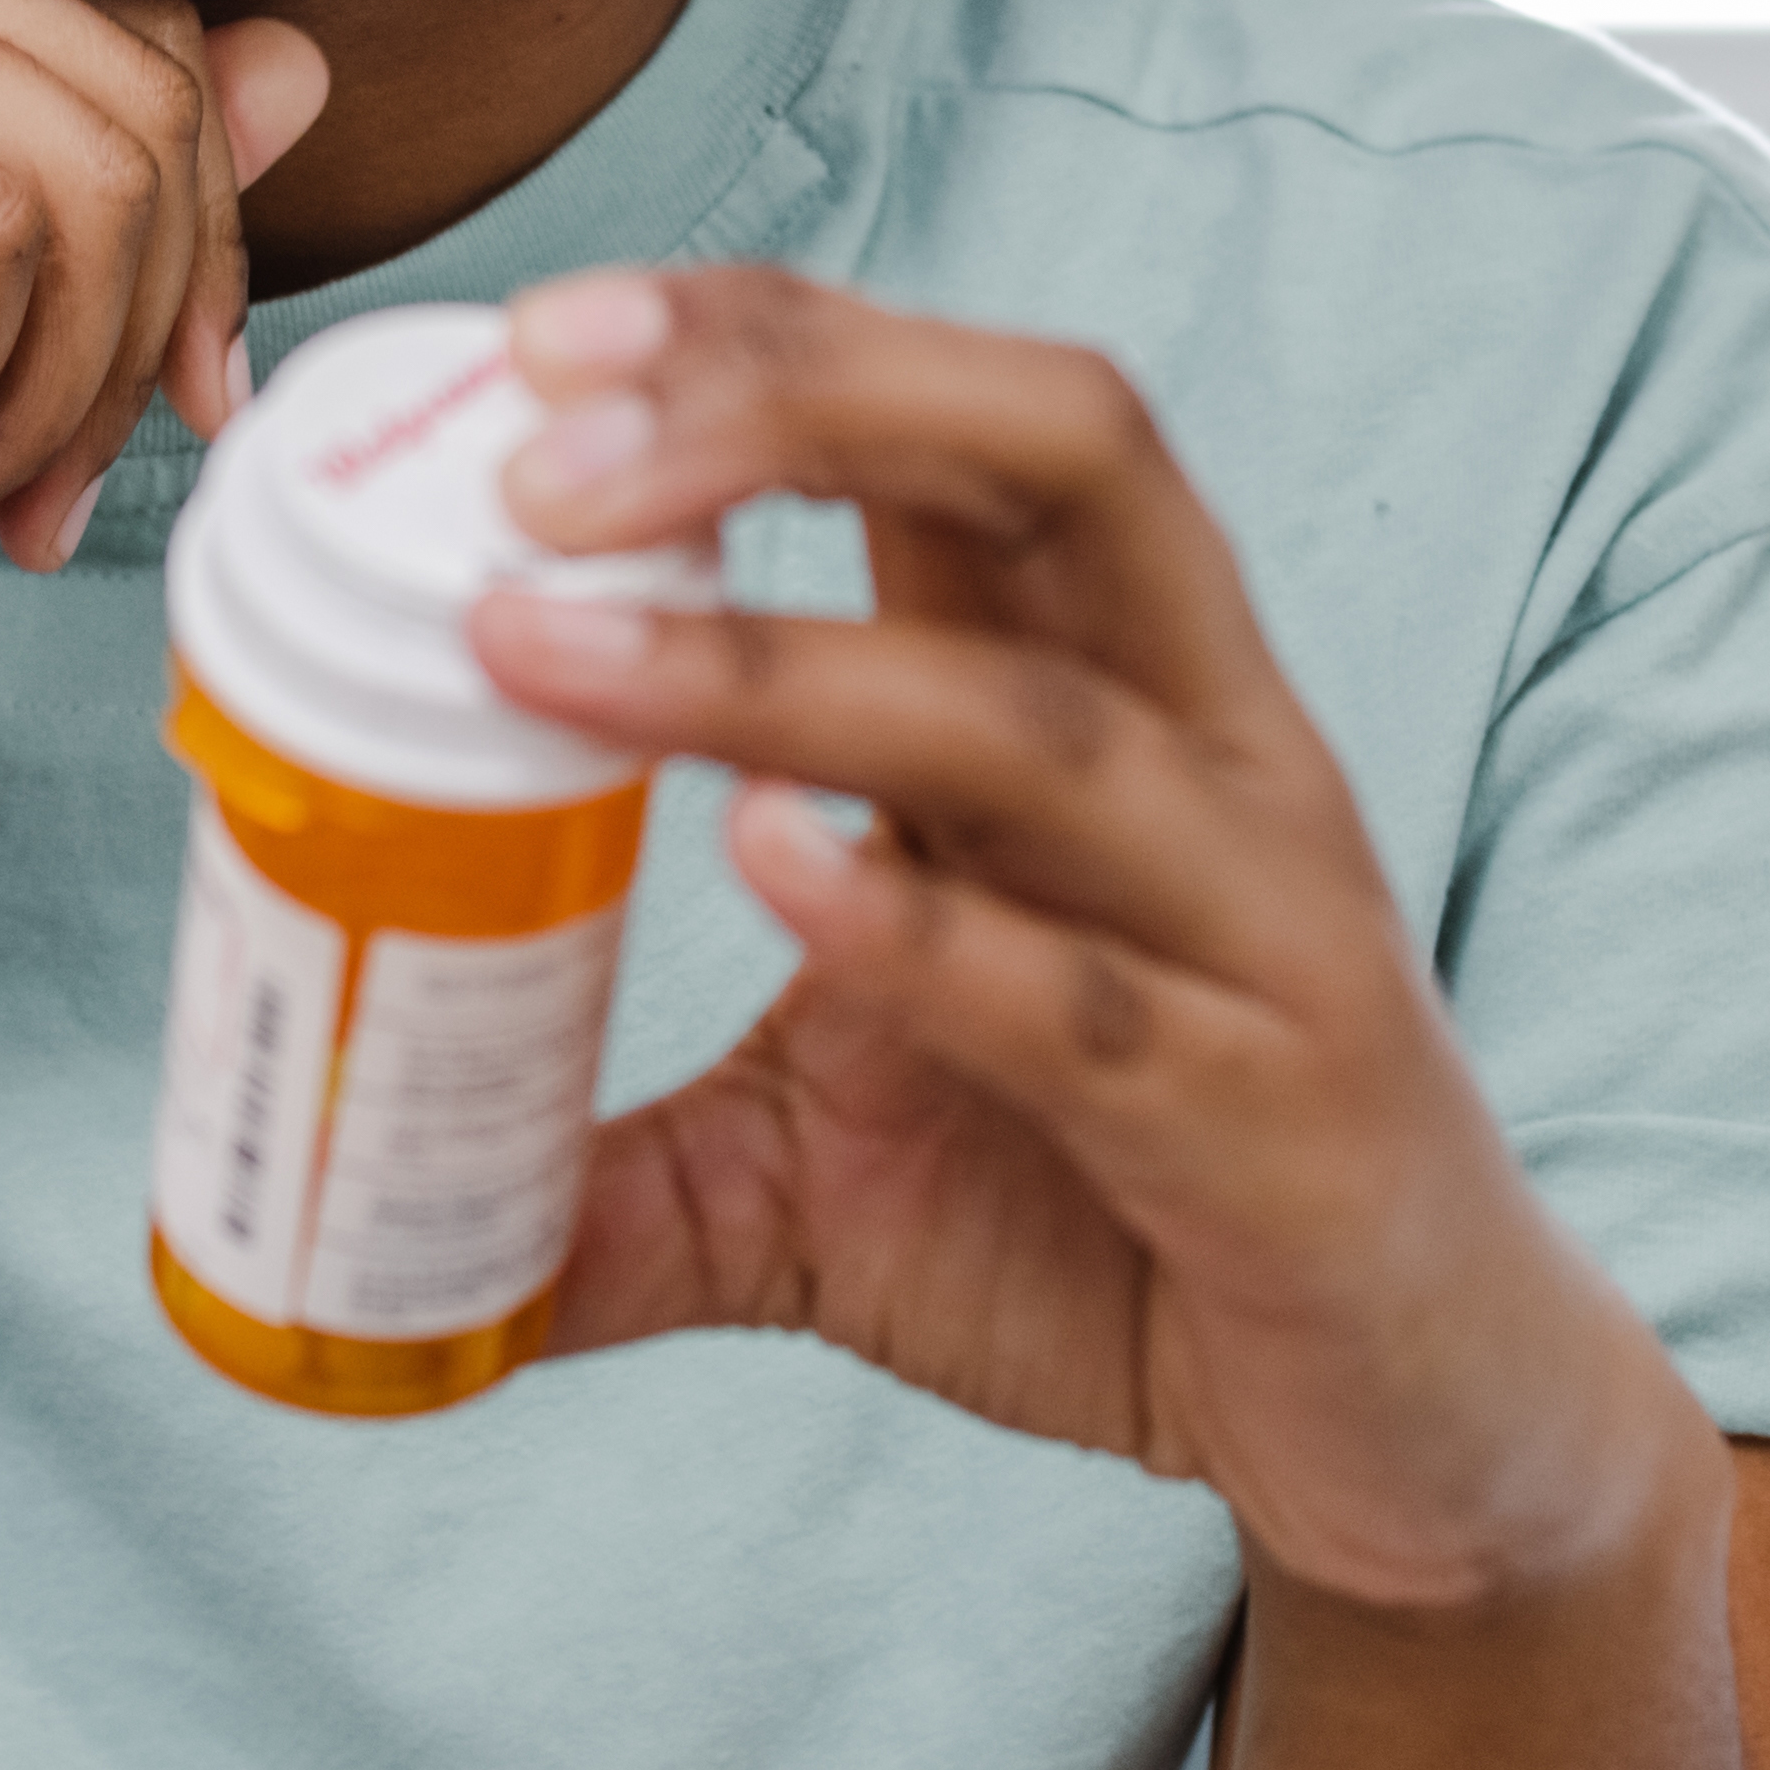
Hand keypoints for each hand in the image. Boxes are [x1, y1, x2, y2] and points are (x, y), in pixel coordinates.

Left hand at [464, 267, 1692, 1617]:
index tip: (537, 339)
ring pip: (1046, 721)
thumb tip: (352, 1234)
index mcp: (1109, 694)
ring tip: (534, 645)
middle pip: (1057, 453)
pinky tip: (769, 870)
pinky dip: (925, 928)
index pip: (958, 419)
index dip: (765, 338)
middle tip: (538, 446)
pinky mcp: (1281, 1121)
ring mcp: (1265, 931)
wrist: (1417, 1431)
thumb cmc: (1126, 1229)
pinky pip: (1098, 1000)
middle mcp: (1206, 756)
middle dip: (801, 398)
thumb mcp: (826, 1177)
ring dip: (776, 667)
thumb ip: (618, 1171)